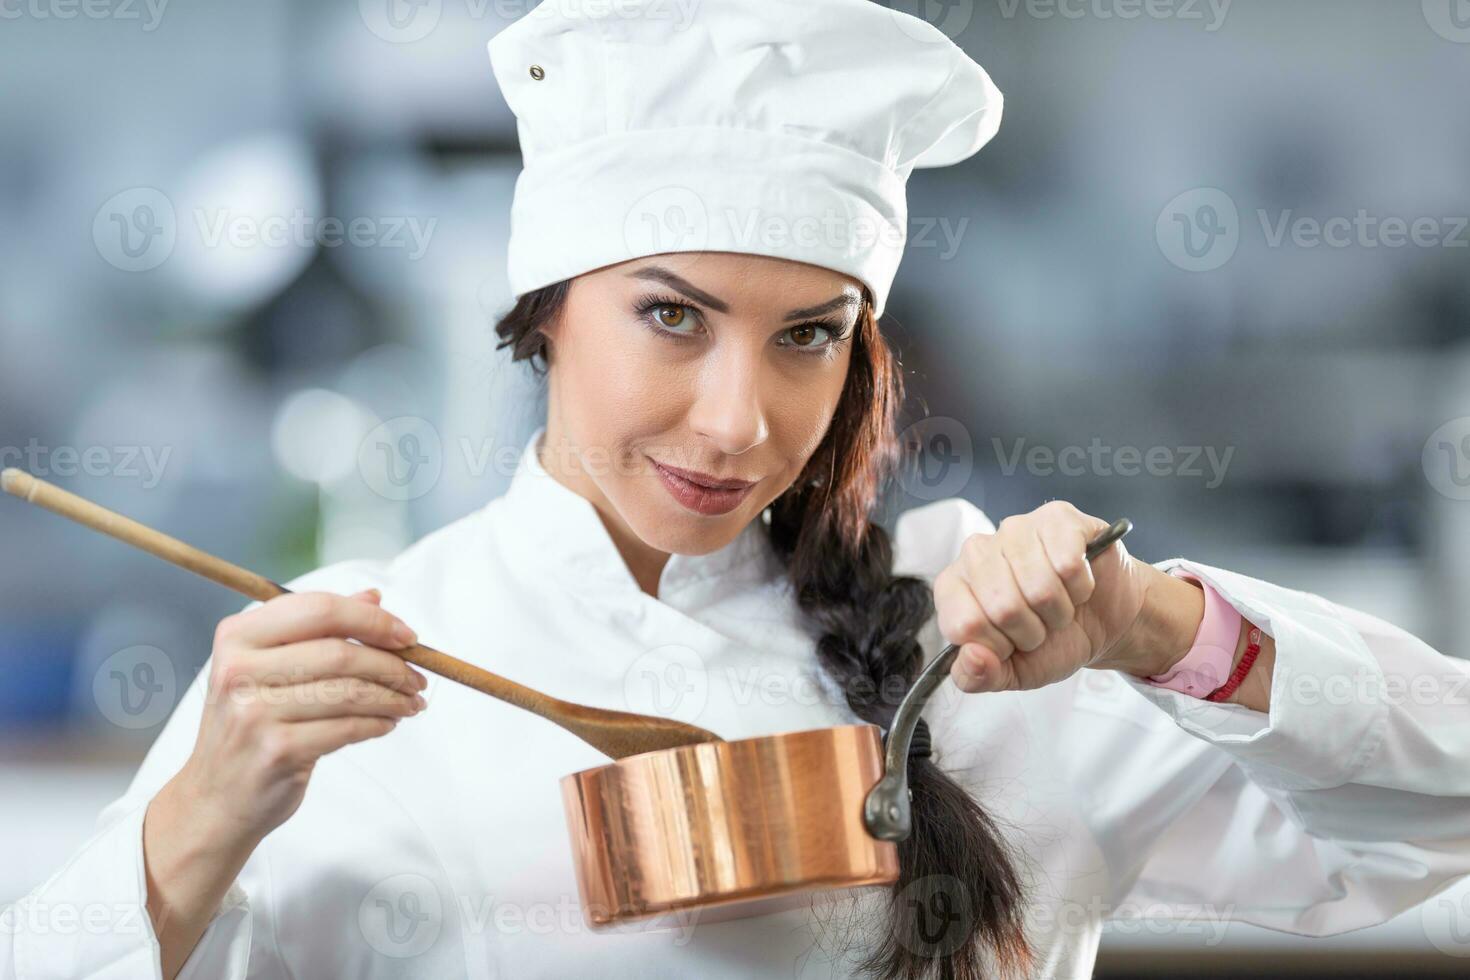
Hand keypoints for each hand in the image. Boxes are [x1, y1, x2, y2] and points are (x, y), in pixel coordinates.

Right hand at [172, 588, 428, 847]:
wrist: (215, 799)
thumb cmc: (251, 725)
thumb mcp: (269, 668)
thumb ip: (319, 629)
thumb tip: (373, 597)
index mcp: (237, 636)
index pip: (319, 609)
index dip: (372, 619)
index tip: (407, 636)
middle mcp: (239, 670)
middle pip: (340, 652)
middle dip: (392, 664)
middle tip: (418, 677)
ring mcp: (254, 712)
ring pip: (349, 692)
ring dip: (392, 697)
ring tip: (410, 702)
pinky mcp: (276, 750)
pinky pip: (347, 728)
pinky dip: (378, 724)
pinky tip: (387, 724)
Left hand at [935, 501, 1165, 692]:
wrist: (1103, 623)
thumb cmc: (1050, 641)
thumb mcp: (1010, 672)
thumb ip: (978, 676)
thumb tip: (973, 658)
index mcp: (953, 587)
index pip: (964, 624)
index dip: (997, 646)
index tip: (1010, 644)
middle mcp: (977, 551)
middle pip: (1003, 607)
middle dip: (1032, 630)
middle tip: (1040, 624)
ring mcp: (1016, 529)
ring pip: (1039, 586)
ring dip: (1059, 610)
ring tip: (1058, 604)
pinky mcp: (1056, 518)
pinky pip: (1069, 563)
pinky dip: (1081, 587)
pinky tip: (1076, 583)